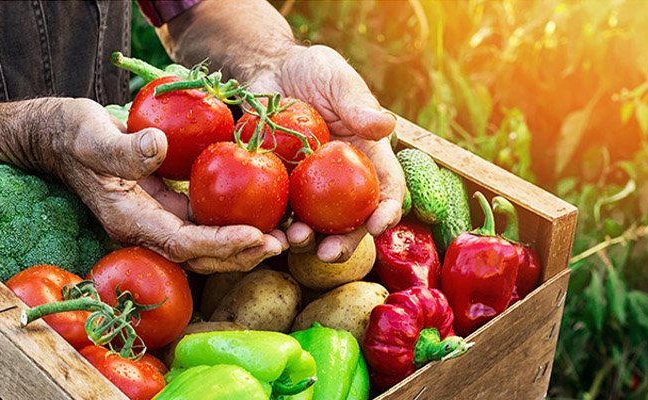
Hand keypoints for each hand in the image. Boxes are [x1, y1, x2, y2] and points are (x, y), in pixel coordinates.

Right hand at [44, 98, 284, 272]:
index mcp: (128, 218)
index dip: (219, 244)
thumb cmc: (72, 133)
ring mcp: (155, 218)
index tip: (255, 235)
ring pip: (205, 243)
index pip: (181, 243)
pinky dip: (232, 221)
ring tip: (282, 235)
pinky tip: (261, 210)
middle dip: (241, 253)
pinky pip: (202, 221)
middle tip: (282, 242)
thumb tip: (158, 148)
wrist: (57, 135)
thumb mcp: (91, 135)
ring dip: (242, 243)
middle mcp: (144, 227)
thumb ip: (122, 148)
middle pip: (199, 256)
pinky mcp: (164, 205)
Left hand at [246, 45, 405, 261]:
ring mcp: (307, 187)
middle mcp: (341, 180)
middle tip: (329, 254)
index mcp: (367, 157)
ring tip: (292, 241)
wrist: (268, 72)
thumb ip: (357, 103)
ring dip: (304, 240)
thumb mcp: (337, 80)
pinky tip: (260, 232)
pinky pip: (274, 211)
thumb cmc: (312, 71)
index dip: (386, 211)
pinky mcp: (275, 186)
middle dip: (344, 242)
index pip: (386, 190)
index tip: (378, 224)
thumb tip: (385, 125)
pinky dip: (269, 225)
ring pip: (311, 224)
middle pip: (350, 220)